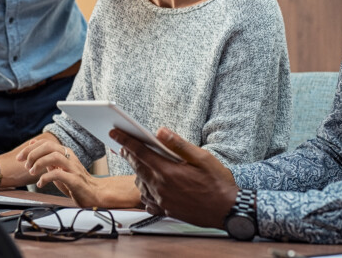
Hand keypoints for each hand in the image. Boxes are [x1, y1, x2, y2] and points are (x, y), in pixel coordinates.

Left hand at [16, 140, 102, 206]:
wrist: (94, 193)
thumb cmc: (75, 182)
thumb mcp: (59, 168)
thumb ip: (48, 160)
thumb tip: (33, 150)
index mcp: (65, 153)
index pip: (46, 143)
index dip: (30, 148)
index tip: (20, 157)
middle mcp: (69, 157)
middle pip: (49, 146)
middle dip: (33, 154)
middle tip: (25, 164)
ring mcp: (72, 168)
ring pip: (54, 156)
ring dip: (39, 163)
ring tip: (32, 172)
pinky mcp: (74, 180)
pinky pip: (58, 174)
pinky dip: (46, 178)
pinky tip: (41, 183)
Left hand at [111, 127, 239, 227]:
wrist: (227, 210)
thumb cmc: (218, 183)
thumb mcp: (202, 157)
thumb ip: (178, 144)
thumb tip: (160, 131)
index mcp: (168, 172)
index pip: (140, 152)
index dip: (125, 140)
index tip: (114, 133)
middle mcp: (161, 187)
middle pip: (137, 167)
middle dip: (129, 154)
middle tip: (123, 145)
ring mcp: (162, 201)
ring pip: (140, 183)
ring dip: (138, 172)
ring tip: (142, 163)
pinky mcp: (166, 210)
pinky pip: (147, 199)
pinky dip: (145, 189)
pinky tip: (151, 184)